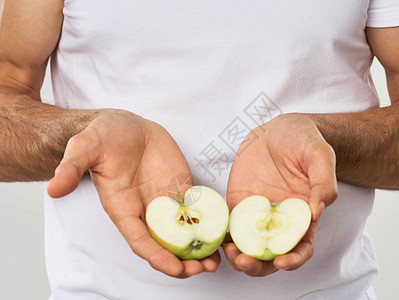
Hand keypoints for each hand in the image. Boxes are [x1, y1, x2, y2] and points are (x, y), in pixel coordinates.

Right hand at [47, 109, 219, 277]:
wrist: (123, 124)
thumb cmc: (101, 136)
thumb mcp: (84, 147)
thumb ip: (71, 168)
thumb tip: (52, 189)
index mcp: (122, 208)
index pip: (139, 239)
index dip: (156, 255)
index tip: (175, 268)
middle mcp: (144, 209)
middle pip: (164, 244)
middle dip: (182, 260)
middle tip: (204, 269)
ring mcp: (164, 200)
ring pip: (183, 232)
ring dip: (199, 248)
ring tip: (217, 262)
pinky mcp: (180, 188)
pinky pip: (196, 210)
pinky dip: (208, 224)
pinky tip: (222, 234)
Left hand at [223, 113, 337, 276]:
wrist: (279, 130)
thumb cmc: (305, 141)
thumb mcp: (320, 155)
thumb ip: (323, 181)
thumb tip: (318, 211)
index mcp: (304, 215)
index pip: (302, 247)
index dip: (295, 259)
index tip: (281, 263)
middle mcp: (281, 220)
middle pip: (271, 254)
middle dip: (258, 265)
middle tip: (243, 262)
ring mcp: (258, 213)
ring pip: (248, 245)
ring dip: (238, 255)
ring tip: (228, 252)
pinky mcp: (239, 203)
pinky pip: (230, 224)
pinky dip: (223, 236)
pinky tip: (215, 238)